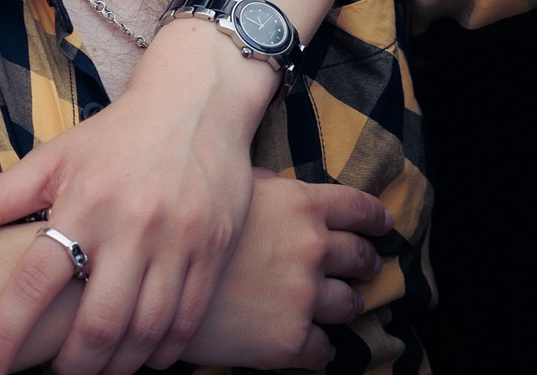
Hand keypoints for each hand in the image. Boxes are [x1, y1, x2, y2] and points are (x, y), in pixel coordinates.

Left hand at [0, 22, 275, 374]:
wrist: (198, 100)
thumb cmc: (118, 134)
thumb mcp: (55, 156)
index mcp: (85, 202)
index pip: (37, 281)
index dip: (7, 332)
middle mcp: (133, 225)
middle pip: (97, 324)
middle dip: (72, 368)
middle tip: (56, 374)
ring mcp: (178, 240)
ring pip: (145, 330)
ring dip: (116, 367)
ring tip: (95, 370)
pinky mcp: (212, 250)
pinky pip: (187, 320)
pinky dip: (163, 351)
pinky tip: (143, 356)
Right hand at [182, 171, 388, 370]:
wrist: (152, 286)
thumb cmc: (185, 228)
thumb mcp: (228, 190)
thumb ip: (265, 188)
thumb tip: (277, 185)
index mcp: (301, 205)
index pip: (359, 209)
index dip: (376, 219)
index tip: (385, 226)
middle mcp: (312, 249)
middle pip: (361, 258)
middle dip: (366, 264)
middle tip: (366, 268)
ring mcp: (304, 297)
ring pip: (350, 305)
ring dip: (344, 305)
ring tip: (335, 307)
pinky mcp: (291, 341)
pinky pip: (324, 350)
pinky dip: (320, 348)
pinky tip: (310, 345)